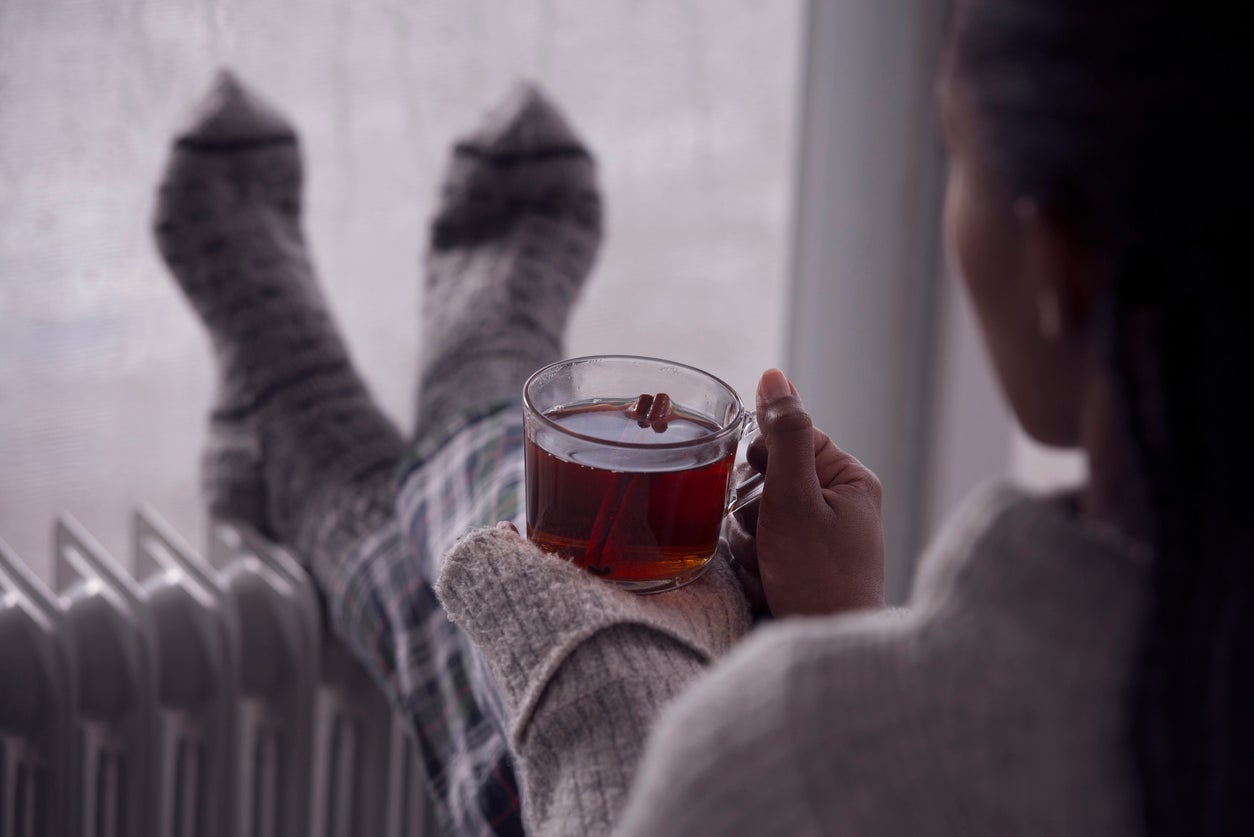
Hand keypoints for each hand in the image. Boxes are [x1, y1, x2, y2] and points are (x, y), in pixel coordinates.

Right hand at [732, 369, 883, 616]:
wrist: (825, 648)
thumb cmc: (818, 577)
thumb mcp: (795, 499)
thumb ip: (783, 434)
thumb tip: (774, 376)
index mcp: (849, 478)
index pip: (787, 439)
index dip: (763, 464)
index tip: (764, 493)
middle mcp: (838, 503)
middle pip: (766, 478)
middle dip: (752, 512)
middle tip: (768, 539)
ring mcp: (818, 537)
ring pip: (754, 515)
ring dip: (749, 543)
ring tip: (769, 568)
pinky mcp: (800, 565)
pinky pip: (758, 548)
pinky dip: (754, 566)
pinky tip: (769, 584)